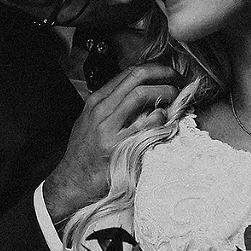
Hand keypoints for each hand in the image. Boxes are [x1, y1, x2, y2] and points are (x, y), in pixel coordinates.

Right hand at [43, 63, 179, 223]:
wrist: (72, 181)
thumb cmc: (84, 154)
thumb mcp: (91, 122)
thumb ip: (112, 107)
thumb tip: (141, 95)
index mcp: (97, 101)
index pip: (128, 73)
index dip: (153, 69)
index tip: (168, 74)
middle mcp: (102, 110)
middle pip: (136, 77)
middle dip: (162, 74)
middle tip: (178, 80)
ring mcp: (109, 126)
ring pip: (140, 95)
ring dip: (164, 92)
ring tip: (176, 98)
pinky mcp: (118, 145)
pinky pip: (145, 124)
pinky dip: (159, 118)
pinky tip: (165, 121)